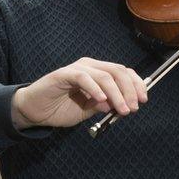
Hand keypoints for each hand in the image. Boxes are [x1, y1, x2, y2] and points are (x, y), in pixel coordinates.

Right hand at [11, 57, 147, 129]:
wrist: (35, 111)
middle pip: (118, 72)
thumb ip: (106, 105)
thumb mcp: (90, 109)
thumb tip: (123, 106)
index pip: (124, 72)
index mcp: (98, 72)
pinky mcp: (63, 74)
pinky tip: (102, 100)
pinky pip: (84, 78)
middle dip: (129, 90)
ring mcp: (77, 68)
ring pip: (105, 76)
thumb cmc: (61, 108)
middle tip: (133, 108)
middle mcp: (90, 66)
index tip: (143, 100)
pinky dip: (95, 88)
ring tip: (122, 110)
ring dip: (117, 94)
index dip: (136, 85)